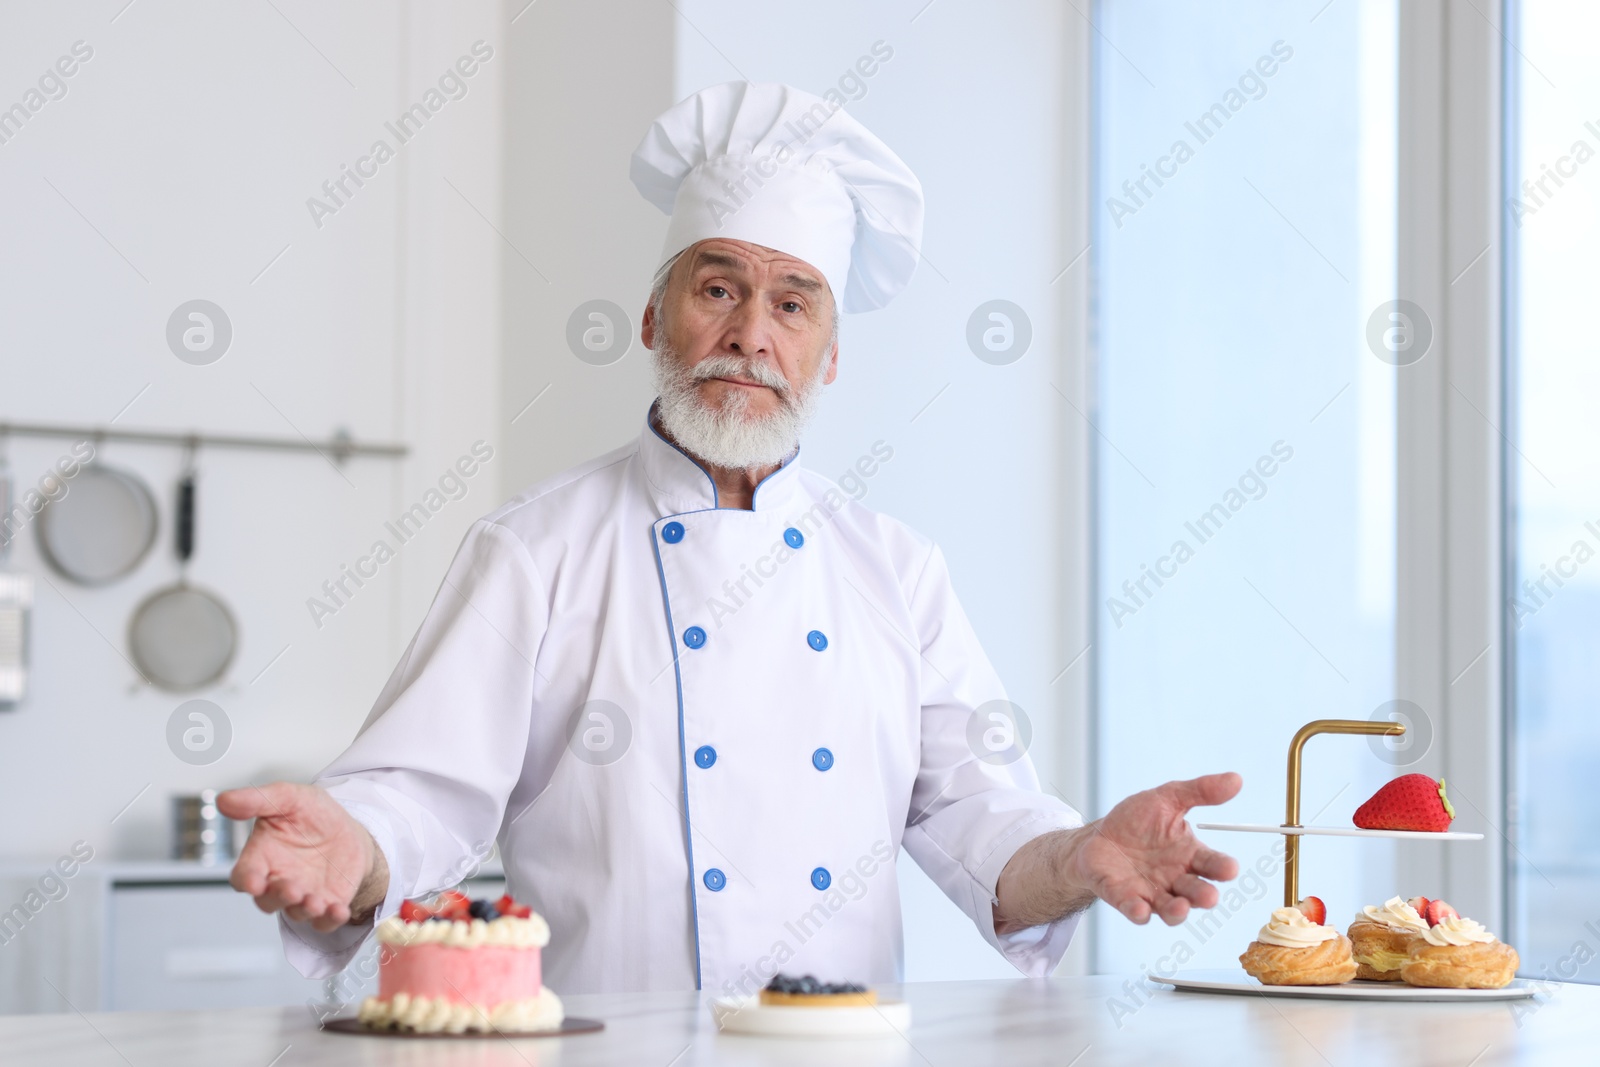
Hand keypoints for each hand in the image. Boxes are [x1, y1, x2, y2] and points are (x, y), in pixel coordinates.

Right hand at [218, 782, 387, 932]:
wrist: (347, 828)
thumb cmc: (311, 814)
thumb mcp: (288, 798)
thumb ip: (257, 800)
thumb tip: (223, 799)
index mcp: (262, 857)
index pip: (244, 875)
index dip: (246, 880)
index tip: (252, 882)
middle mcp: (278, 881)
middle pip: (268, 900)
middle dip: (278, 897)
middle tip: (291, 889)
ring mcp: (302, 896)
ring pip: (296, 913)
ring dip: (304, 909)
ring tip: (314, 901)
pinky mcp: (327, 905)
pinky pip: (325, 921)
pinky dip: (331, 919)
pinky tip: (339, 910)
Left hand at [1065, 772, 1241, 925]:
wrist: (1098, 837)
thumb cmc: (1137, 822)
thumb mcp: (1166, 799)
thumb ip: (1199, 792)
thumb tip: (1236, 779)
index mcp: (1189, 855)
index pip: (1212, 864)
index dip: (1222, 868)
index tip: (1230, 869)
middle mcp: (1175, 879)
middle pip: (1195, 892)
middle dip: (1203, 895)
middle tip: (1209, 896)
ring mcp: (1150, 892)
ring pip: (1170, 909)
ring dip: (1177, 911)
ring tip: (1180, 908)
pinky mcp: (1123, 898)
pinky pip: (1133, 909)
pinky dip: (1137, 912)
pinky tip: (1140, 910)